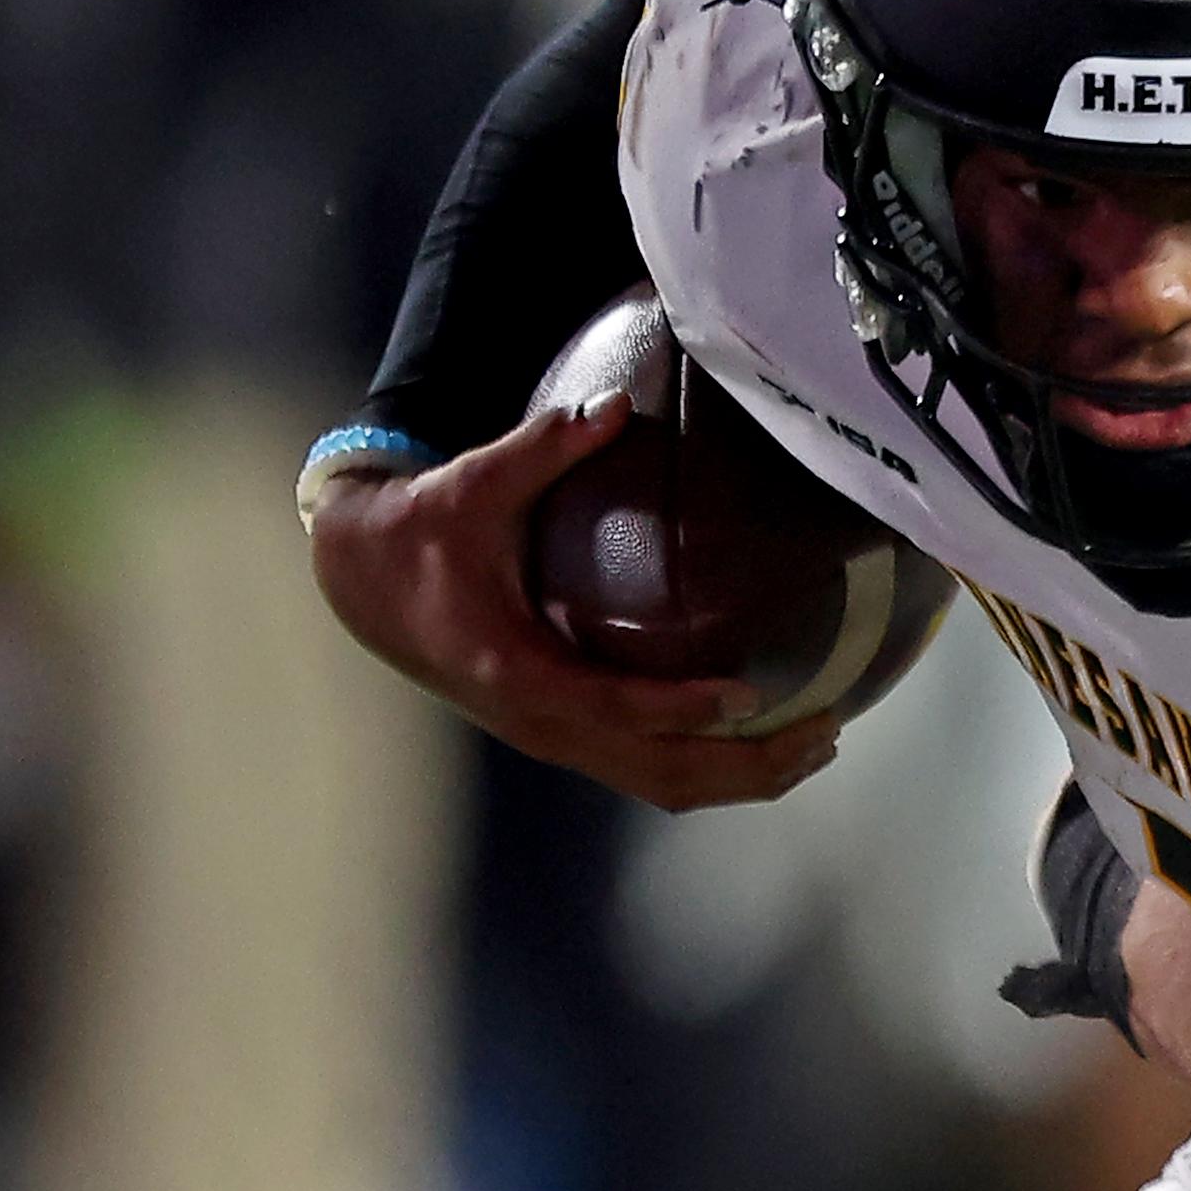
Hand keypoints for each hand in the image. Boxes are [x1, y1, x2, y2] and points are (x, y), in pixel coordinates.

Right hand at [306, 400, 836, 809]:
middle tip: (826, 731)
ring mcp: (555, 737)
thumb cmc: (425, 530)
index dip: (679, 709)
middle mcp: (539, 721)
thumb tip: (611, 406)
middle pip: (657, 769)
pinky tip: (772, 740)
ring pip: (660, 784)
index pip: (611, 706)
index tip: (748, 695)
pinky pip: (648, 770)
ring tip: (821, 742)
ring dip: (741, 776)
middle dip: (744, 763)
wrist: (364, 584)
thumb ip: (542, 447)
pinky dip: (713, 767)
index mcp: (513, 669)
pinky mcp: (568, 736)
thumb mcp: (474, 483)